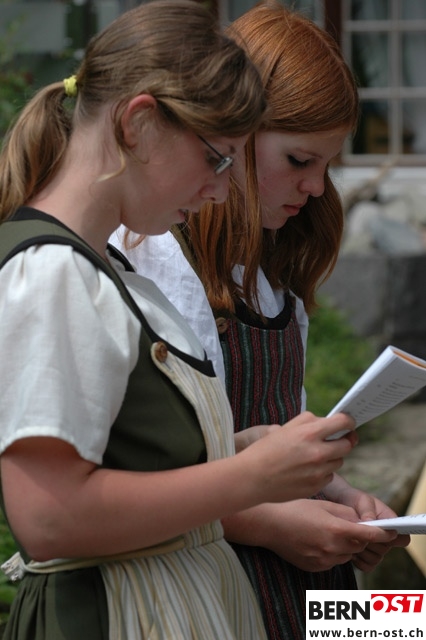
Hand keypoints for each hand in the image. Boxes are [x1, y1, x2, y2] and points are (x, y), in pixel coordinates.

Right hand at [223, 498, 399, 571]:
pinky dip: (332, 552)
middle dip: (358, 536)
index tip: (390, 531)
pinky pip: (332, 561)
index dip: (381, 533)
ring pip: (346, 555)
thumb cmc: (293, 508)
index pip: (368, 534)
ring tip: (326, 530)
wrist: (267, 524)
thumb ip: (346, 514)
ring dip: (345, 545)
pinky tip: (316, 539)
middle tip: (346, 523)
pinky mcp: (314, 567)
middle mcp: (331, 548)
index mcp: (335, 529)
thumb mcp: (322, 504)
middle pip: (358, 546)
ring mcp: (322, 560)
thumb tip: (362, 521)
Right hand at [239, 411, 356, 503]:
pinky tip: (306, 470)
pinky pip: (329, 476)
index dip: (348, 422)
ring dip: (332, 457)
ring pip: (339, 462)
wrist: (252, 478)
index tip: (348, 423)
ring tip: (313, 457)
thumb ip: (309, 421)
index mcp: (310, 433)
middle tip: (337, 440)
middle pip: (347, 445)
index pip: (343, 423)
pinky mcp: (316, 487)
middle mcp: (318, 453)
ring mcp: (318, 472)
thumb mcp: (285, 428)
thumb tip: (327, 421)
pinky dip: (323, 472)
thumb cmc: (266, 450)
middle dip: (344, 441)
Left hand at [323, 475, 410, 571]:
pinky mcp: (365, 557)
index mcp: (391, 524)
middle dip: (370, 541)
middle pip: (385, 549)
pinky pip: (366, 566)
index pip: (403, 538)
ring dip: (361, 550)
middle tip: (356, 531)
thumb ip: (368, 511)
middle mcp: (386, 539)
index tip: (380, 533)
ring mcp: (375, 549)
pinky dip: (357, 560)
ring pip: (375, 559)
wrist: (342, 505)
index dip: (395, 539)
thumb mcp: (362, 500)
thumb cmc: (356, 501)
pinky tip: (349, 548)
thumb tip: (370, 522)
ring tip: (350, 537)